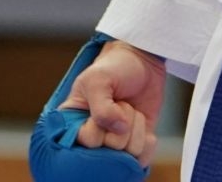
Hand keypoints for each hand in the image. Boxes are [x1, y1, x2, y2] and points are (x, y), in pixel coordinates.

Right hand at [59, 40, 165, 166]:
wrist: (142, 62)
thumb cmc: (114, 67)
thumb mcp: (98, 79)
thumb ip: (101, 108)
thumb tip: (119, 130)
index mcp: (73, 124)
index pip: (86, 141)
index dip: (99, 124)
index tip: (103, 104)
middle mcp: (92, 139)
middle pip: (110, 150)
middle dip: (122, 122)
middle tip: (120, 103)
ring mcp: (114, 144)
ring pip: (129, 154)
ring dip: (136, 126)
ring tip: (130, 109)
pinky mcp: (135, 144)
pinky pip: (143, 157)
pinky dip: (148, 139)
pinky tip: (142, 122)